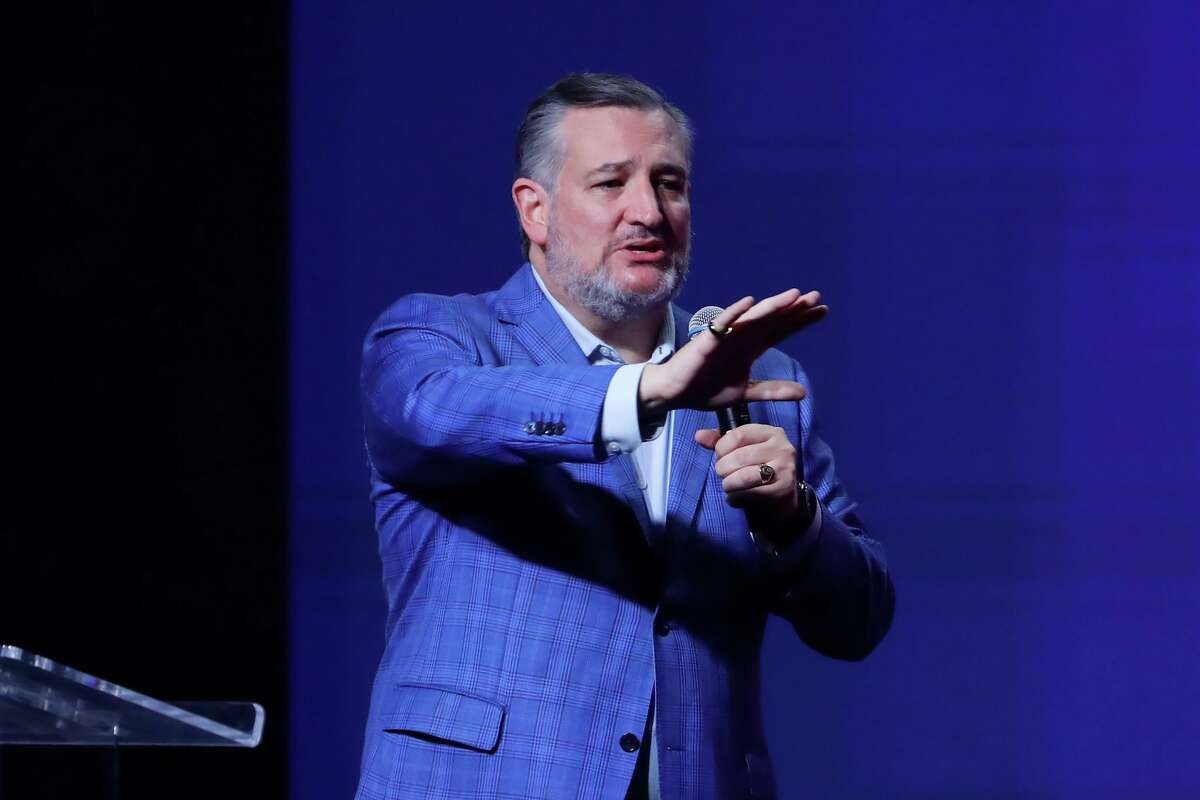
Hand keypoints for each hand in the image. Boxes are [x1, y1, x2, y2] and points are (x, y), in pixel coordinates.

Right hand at [639, 289, 825, 413]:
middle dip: (793, 309)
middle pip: (772, 320)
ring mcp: (724, 337)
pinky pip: (722, 324)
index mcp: (750, 348)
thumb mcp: (744, 393)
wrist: (674, 394)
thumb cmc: (705, 389)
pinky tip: (749, 303)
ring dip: (772, 306)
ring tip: (793, 296)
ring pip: (752, 318)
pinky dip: (734, 313)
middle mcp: (741, 338)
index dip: (801, 321)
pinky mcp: (707, 341)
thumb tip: (804, 392)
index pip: (781, 330)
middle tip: (816, 297)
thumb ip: (771, 391)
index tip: (823, 311)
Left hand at [695, 424, 800, 532]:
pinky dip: (735, 498)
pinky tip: (736, 497)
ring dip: (729, 484)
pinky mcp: (782, 491)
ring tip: (729, 486)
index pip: (738, 435)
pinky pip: (749, 494)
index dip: (721, 448)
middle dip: (723, 469)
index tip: (720, 456)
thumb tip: (699, 435)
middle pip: (739, 457)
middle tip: (723, 475)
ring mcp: (785, 470)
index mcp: (772, 433)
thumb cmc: (759, 468)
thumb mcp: (743, 449)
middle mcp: (782, 448)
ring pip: (744, 477)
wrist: (783, 497)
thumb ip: (721, 441)